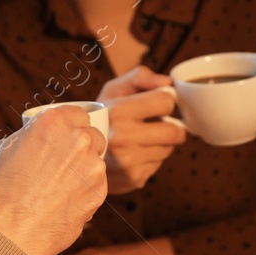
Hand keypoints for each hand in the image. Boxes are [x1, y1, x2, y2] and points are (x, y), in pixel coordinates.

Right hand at [0, 105, 107, 254]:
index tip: (66, 136)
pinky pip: (97, 185)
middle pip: (92, 136)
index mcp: (54, 122)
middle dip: (81, 147)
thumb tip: (40, 133)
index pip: (78, 113)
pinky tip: (62, 202)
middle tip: (62, 164)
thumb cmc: (0, 192)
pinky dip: (85, 191)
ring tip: (57, 188)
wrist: (10, 234)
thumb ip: (31, 134)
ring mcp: (93, 167)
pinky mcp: (99, 193)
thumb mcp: (5, 149)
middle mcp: (79, 140)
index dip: (72, 125)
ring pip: (95, 162)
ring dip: (83, 170)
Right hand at [96, 66, 185, 194]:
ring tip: (144, 139)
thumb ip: (140, 77)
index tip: (158, 104)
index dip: (165, 101)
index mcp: (117, 111)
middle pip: (174, 131)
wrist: (81, 154)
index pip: (165, 102)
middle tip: (162, 124)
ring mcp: (128, 161)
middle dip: (173, 126)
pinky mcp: (133, 177)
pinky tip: (137, 153)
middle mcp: (122, 137)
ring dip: (163, 143)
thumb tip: (168, 83)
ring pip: (169, 148)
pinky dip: (153, 158)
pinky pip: (159, 164)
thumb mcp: (113, 91)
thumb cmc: (103, 117)